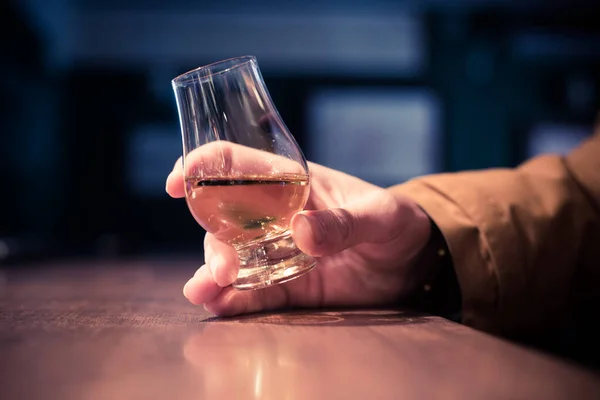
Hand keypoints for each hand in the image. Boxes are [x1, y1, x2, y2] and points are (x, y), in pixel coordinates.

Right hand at [166, 157, 432, 315]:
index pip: (238, 163)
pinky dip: (235, 299)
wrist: (415, 263)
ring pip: (232, 257)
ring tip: (206, 291)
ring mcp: (278, 252)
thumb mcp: (381, 215)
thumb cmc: (397, 223)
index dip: (204, 166)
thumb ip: (346, 222)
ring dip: (214, 273)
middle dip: (212, 238)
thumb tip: (302, 231)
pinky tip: (219, 306)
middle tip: (222, 268)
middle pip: (225, 218)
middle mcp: (275, 215)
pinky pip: (255, 292)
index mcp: (293, 182)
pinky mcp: (288, 286)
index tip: (179, 181)